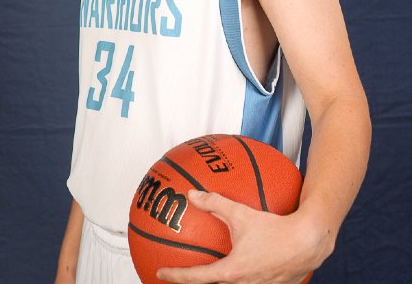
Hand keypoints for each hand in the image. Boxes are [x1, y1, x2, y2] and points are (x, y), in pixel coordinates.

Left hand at [157, 189, 325, 283]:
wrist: (308, 243)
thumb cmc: (275, 228)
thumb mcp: (241, 213)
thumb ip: (215, 203)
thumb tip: (192, 194)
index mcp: (232, 272)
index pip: (197, 278)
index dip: (176, 276)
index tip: (160, 273)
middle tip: (179, 276)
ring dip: (218, 281)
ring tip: (209, 273)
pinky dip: (239, 277)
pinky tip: (242, 265)